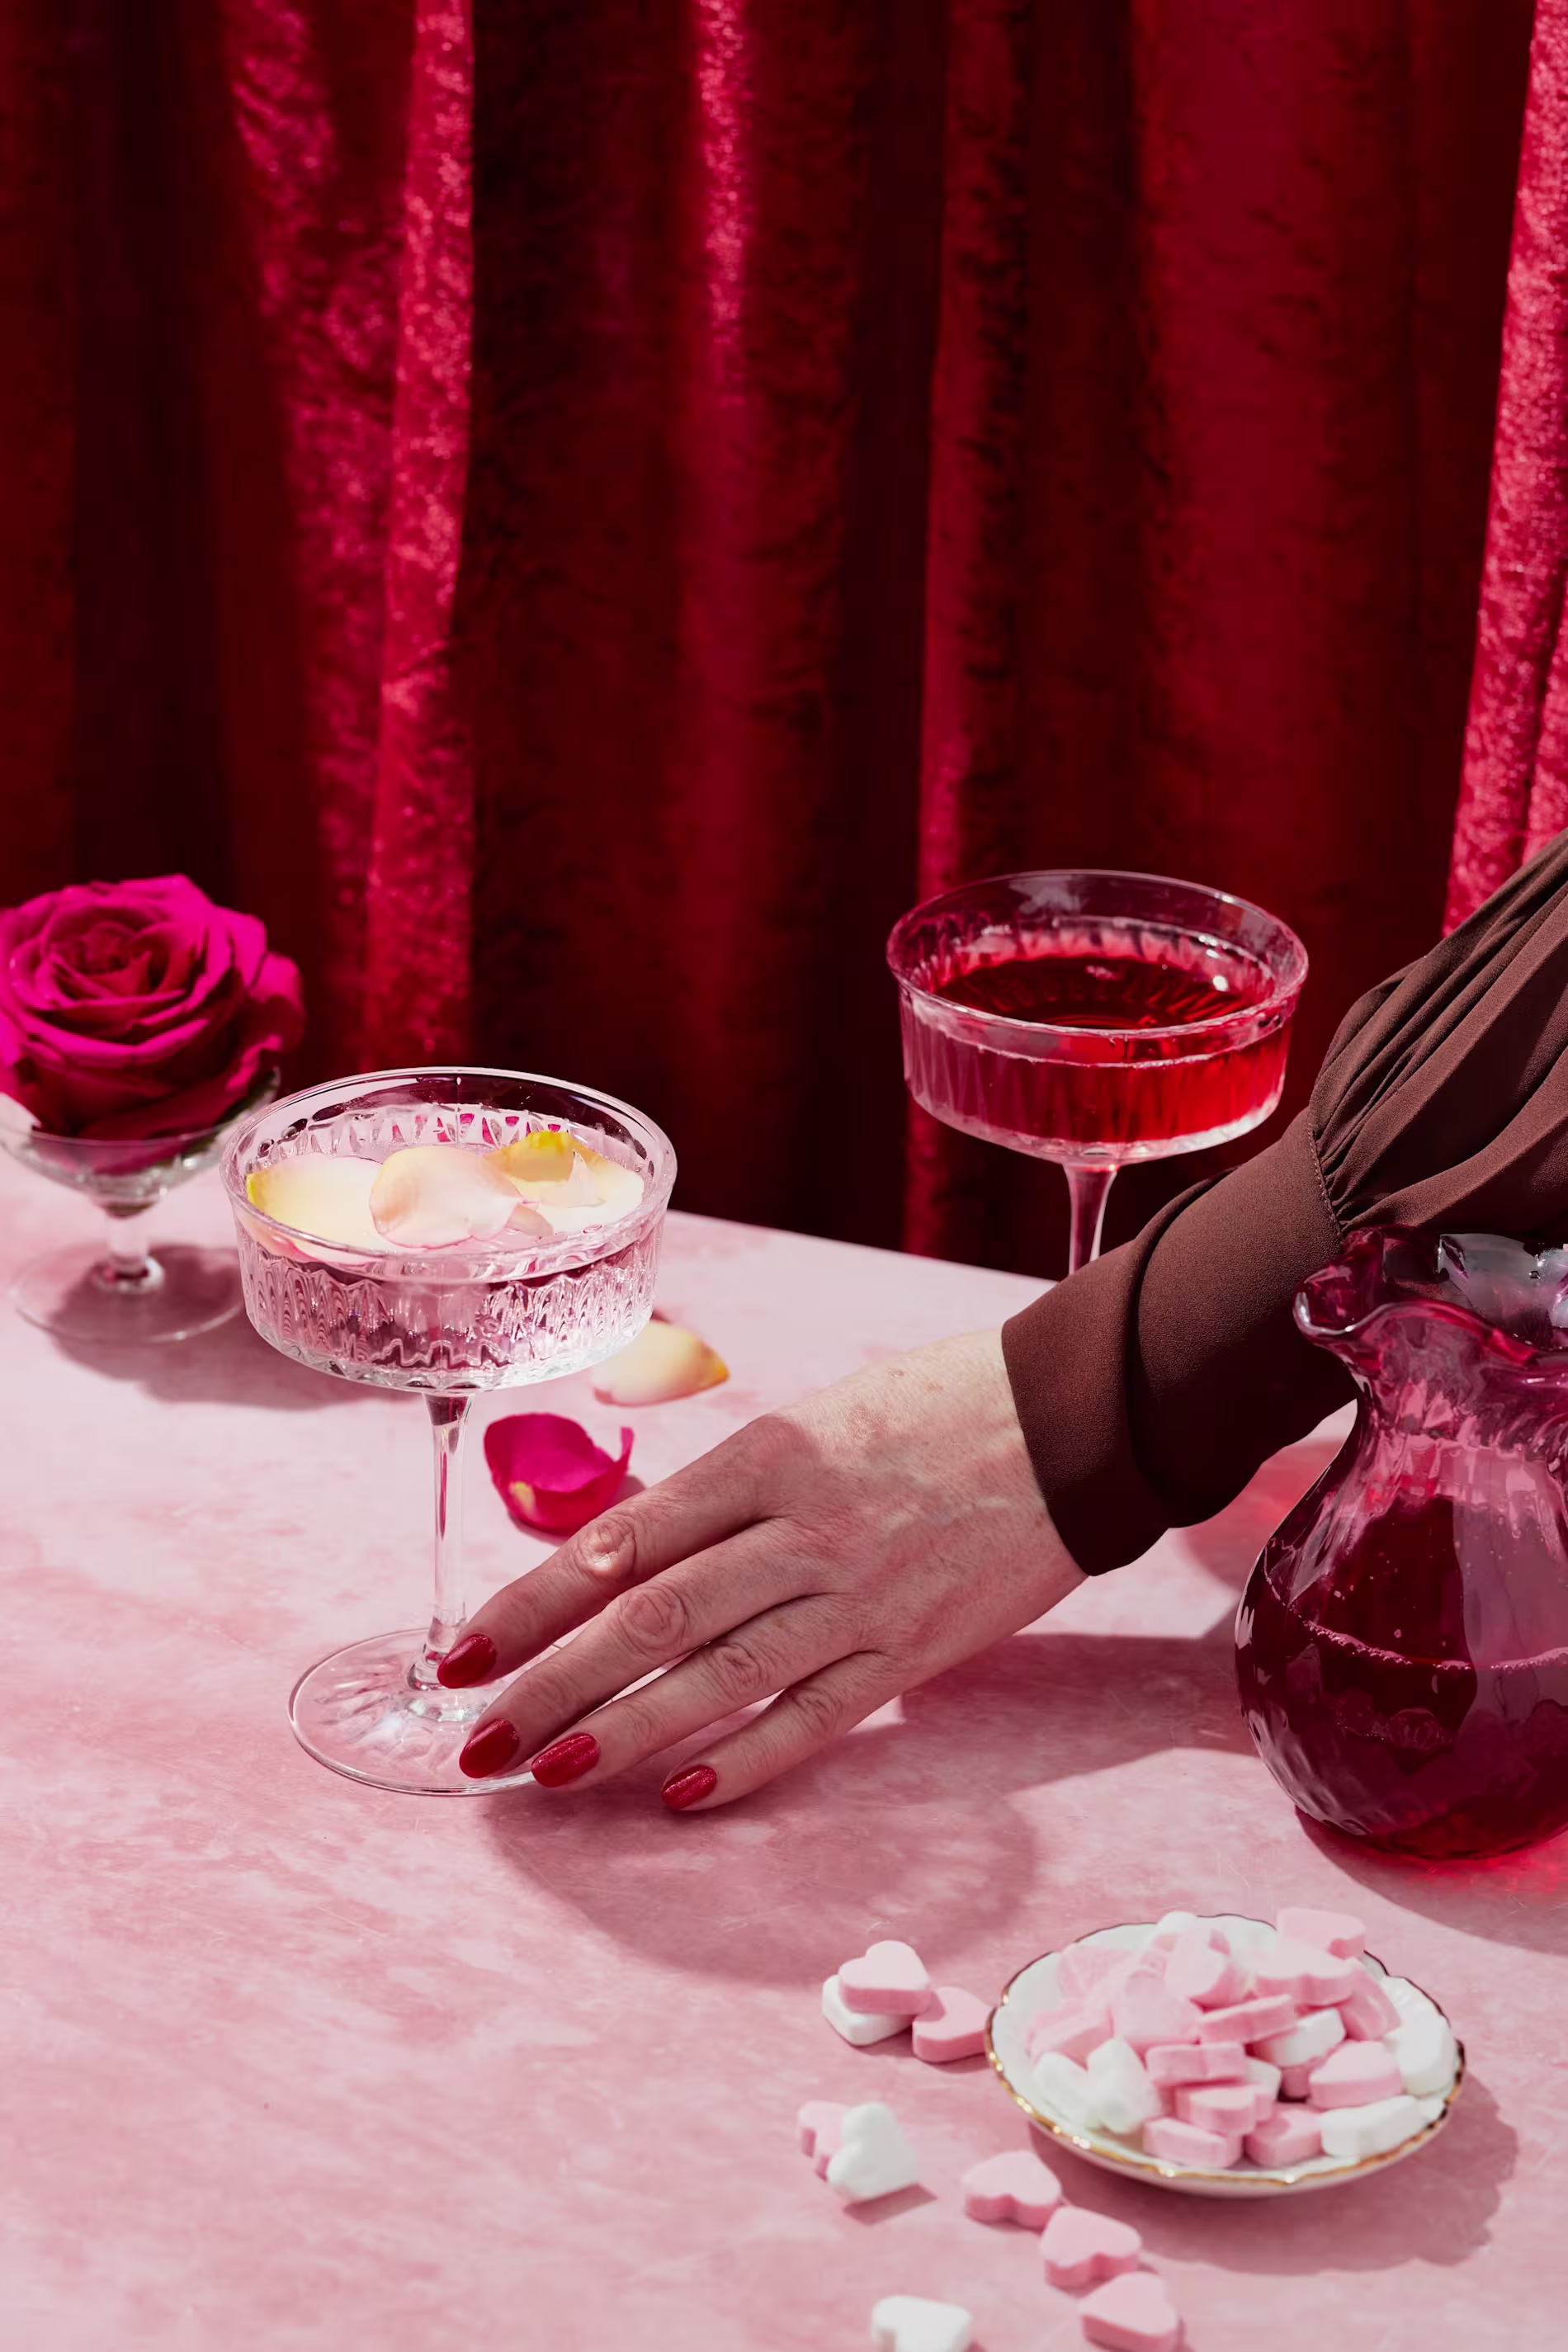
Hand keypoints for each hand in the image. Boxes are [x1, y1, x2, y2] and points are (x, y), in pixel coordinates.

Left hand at [443, 1329, 1082, 1808]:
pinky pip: (814, 1718)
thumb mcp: (813, 1423)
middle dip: (549, 1685)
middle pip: (650, 1620)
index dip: (528, 1607)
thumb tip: (619, 1568)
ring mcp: (859, 1596)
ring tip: (546, 1774)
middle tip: (474, 1742)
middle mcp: (802, 1528)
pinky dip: (743, 1760)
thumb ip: (725, 1496)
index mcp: (766, 1457)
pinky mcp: (914, 1650)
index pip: (619, 1544)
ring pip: (719, 1678)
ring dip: (623, 1732)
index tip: (461, 1654)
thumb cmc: (931, 1409)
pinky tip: (678, 1796)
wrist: (1070, 1421)